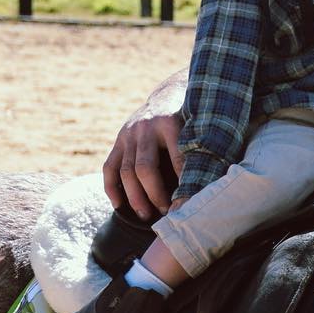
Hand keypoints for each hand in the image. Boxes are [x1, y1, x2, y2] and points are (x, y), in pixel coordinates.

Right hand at [102, 79, 186, 216]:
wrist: (168, 95)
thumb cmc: (189, 120)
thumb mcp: (197, 128)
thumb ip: (199, 150)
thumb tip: (205, 187)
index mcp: (169, 123)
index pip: (176, 158)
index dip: (181, 183)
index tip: (186, 204)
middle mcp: (145, 128)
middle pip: (145, 168)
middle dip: (154, 194)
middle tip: (165, 213)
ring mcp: (128, 134)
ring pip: (126, 171)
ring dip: (135, 197)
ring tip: (146, 216)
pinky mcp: (119, 140)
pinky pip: (109, 167)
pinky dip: (111, 188)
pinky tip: (118, 205)